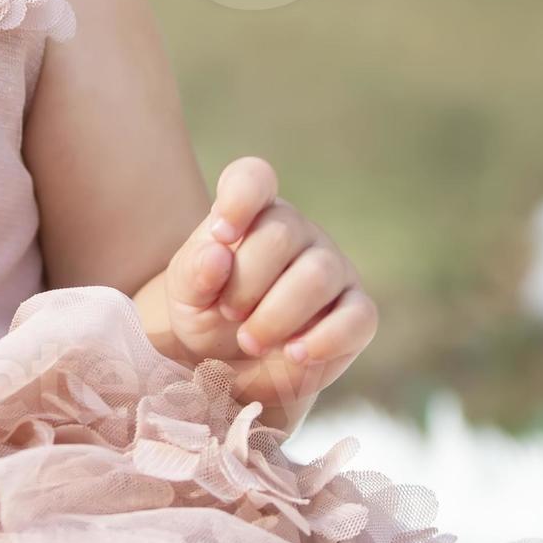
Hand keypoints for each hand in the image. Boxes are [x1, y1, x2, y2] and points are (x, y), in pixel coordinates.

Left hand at [160, 156, 380, 413]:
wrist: (230, 364)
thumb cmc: (207, 312)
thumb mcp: (185, 294)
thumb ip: (194, 271)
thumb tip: (218, 254)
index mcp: (252, 213)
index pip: (253, 178)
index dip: (240, 199)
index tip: (221, 235)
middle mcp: (297, 231)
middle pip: (281, 235)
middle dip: (246, 283)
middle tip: (228, 314)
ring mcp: (333, 268)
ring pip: (317, 276)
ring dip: (276, 316)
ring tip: (250, 341)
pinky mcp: (357, 312)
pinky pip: (357, 318)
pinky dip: (324, 340)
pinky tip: (294, 354)